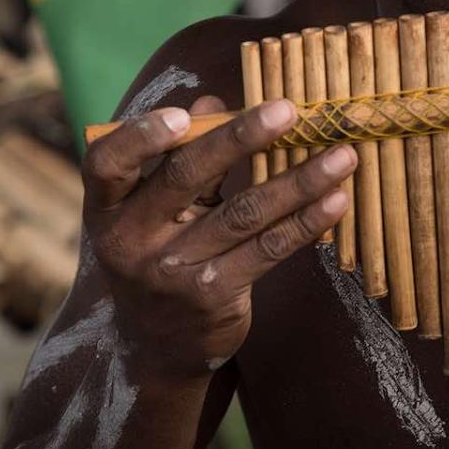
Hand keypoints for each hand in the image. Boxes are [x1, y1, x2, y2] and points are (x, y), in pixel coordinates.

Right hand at [83, 96, 356, 377]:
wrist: (156, 347)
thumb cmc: (155, 255)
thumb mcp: (151, 210)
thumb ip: (179, 157)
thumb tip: (212, 101)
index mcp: (107, 208)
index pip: (107, 164)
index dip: (140, 136)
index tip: (181, 116)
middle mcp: (131, 240)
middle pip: (186, 177)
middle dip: (240, 138)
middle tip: (287, 111)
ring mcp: (173, 272)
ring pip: (243, 213)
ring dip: (297, 180)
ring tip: (341, 155)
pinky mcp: (214, 296)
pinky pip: (268, 250)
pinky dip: (305, 222)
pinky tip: (335, 199)